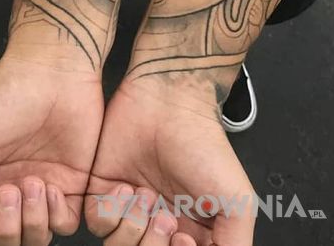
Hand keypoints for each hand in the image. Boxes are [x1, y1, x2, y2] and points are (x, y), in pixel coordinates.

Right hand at [0, 52, 103, 242]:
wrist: (52, 73)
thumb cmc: (4, 94)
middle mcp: (10, 188)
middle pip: (3, 239)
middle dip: (3, 226)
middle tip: (7, 190)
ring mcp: (40, 189)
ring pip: (34, 238)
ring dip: (30, 221)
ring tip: (32, 183)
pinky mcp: (72, 186)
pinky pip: (64, 224)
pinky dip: (56, 216)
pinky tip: (51, 185)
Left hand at [85, 77, 255, 245]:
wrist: (167, 102)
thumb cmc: (203, 144)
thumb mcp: (236, 201)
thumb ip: (235, 244)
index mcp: (191, 230)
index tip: (185, 239)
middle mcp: (159, 222)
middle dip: (154, 245)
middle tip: (165, 218)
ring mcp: (130, 208)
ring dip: (132, 228)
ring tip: (147, 196)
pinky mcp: (103, 189)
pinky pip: (97, 221)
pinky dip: (110, 212)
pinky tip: (126, 188)